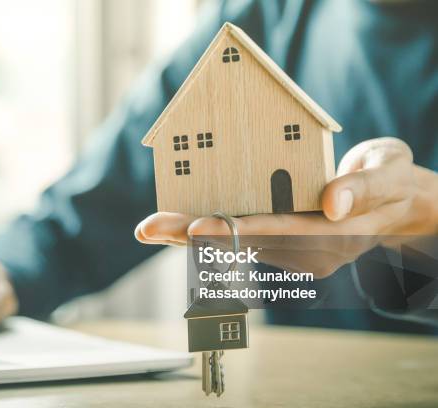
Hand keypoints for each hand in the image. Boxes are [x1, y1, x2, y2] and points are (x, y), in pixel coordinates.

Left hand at [135, 137, 437, 276]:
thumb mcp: (388, 172)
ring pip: (235, 246)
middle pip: (242, 243)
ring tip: (151, 229)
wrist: (398, 207)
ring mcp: (295, 253)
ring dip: (190, 239)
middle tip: (148, 229)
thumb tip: (333, 203)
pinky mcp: (286, 247)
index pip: (274, 232)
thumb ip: (364, 186)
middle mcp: (309, 252)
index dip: (232, 230)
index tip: (193, 227)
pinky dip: (209, 234)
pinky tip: (177, 227)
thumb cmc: (393, 183)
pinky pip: (242, 241)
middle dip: (191, 237)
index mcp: (333, 234)